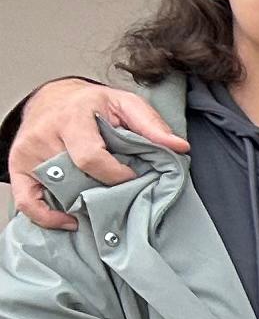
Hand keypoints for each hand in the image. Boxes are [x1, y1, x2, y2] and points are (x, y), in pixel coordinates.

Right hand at [11, 78, 182, 230]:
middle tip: (117, 195)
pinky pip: (26, 202)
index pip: (91, 158)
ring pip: (53, 192)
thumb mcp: (125, 103)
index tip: (131, 176)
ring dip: (78, 205)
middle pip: (72, 178)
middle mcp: (45, 135)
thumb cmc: (93, 104)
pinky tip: (70, 221)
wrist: (54, 97)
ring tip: (98, 205)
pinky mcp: (18, 166)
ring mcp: (28, 152)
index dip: (115, 175)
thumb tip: (180, 147)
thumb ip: (152, 125)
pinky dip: (47, 217)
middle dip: (99, 192)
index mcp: (73, 118)